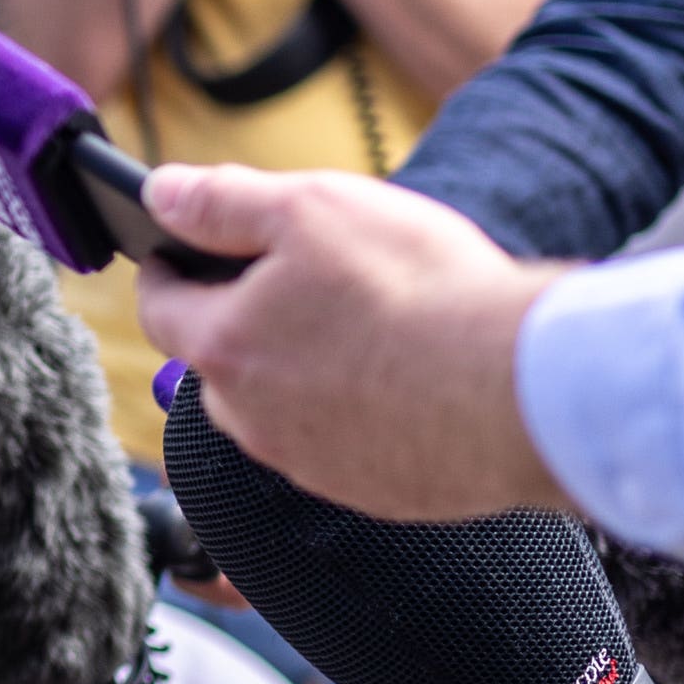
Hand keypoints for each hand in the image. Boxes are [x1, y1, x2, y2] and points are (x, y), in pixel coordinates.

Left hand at [134, 164, 567, 516]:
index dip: (165, 271)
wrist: (522, 389)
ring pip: (278, 408)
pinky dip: (353, 412)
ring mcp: (312, 462)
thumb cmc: (418, 290)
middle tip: (286, 281)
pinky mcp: (372, 490)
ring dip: (296, 371)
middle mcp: (253, 419)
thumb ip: (225, 202)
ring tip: (355, 329)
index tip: (172, 254)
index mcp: (225, 347)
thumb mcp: (312, 208)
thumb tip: (161, 192)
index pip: (160, 308)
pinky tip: (402, 380)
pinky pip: (341, 444)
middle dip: (237, 320)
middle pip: (218, 362)